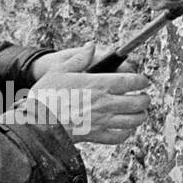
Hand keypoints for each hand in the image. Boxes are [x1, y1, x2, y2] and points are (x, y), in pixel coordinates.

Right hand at [25, 46, 151, 144]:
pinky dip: (126, 132)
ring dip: (139, 115)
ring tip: (137, 112)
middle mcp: (105, 103)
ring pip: (134, 120)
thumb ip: (78, 58)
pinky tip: (124, 128)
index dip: (142, 80)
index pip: (132, 81)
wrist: (37, 122)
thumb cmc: (46, 95)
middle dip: (145, 98)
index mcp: (99, 84)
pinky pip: (120, 136)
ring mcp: (103, 121)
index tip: (142, 80)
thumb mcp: (58, 70)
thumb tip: (91, 46)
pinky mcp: (97, 135)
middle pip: (139, 102)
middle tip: (143, 96)